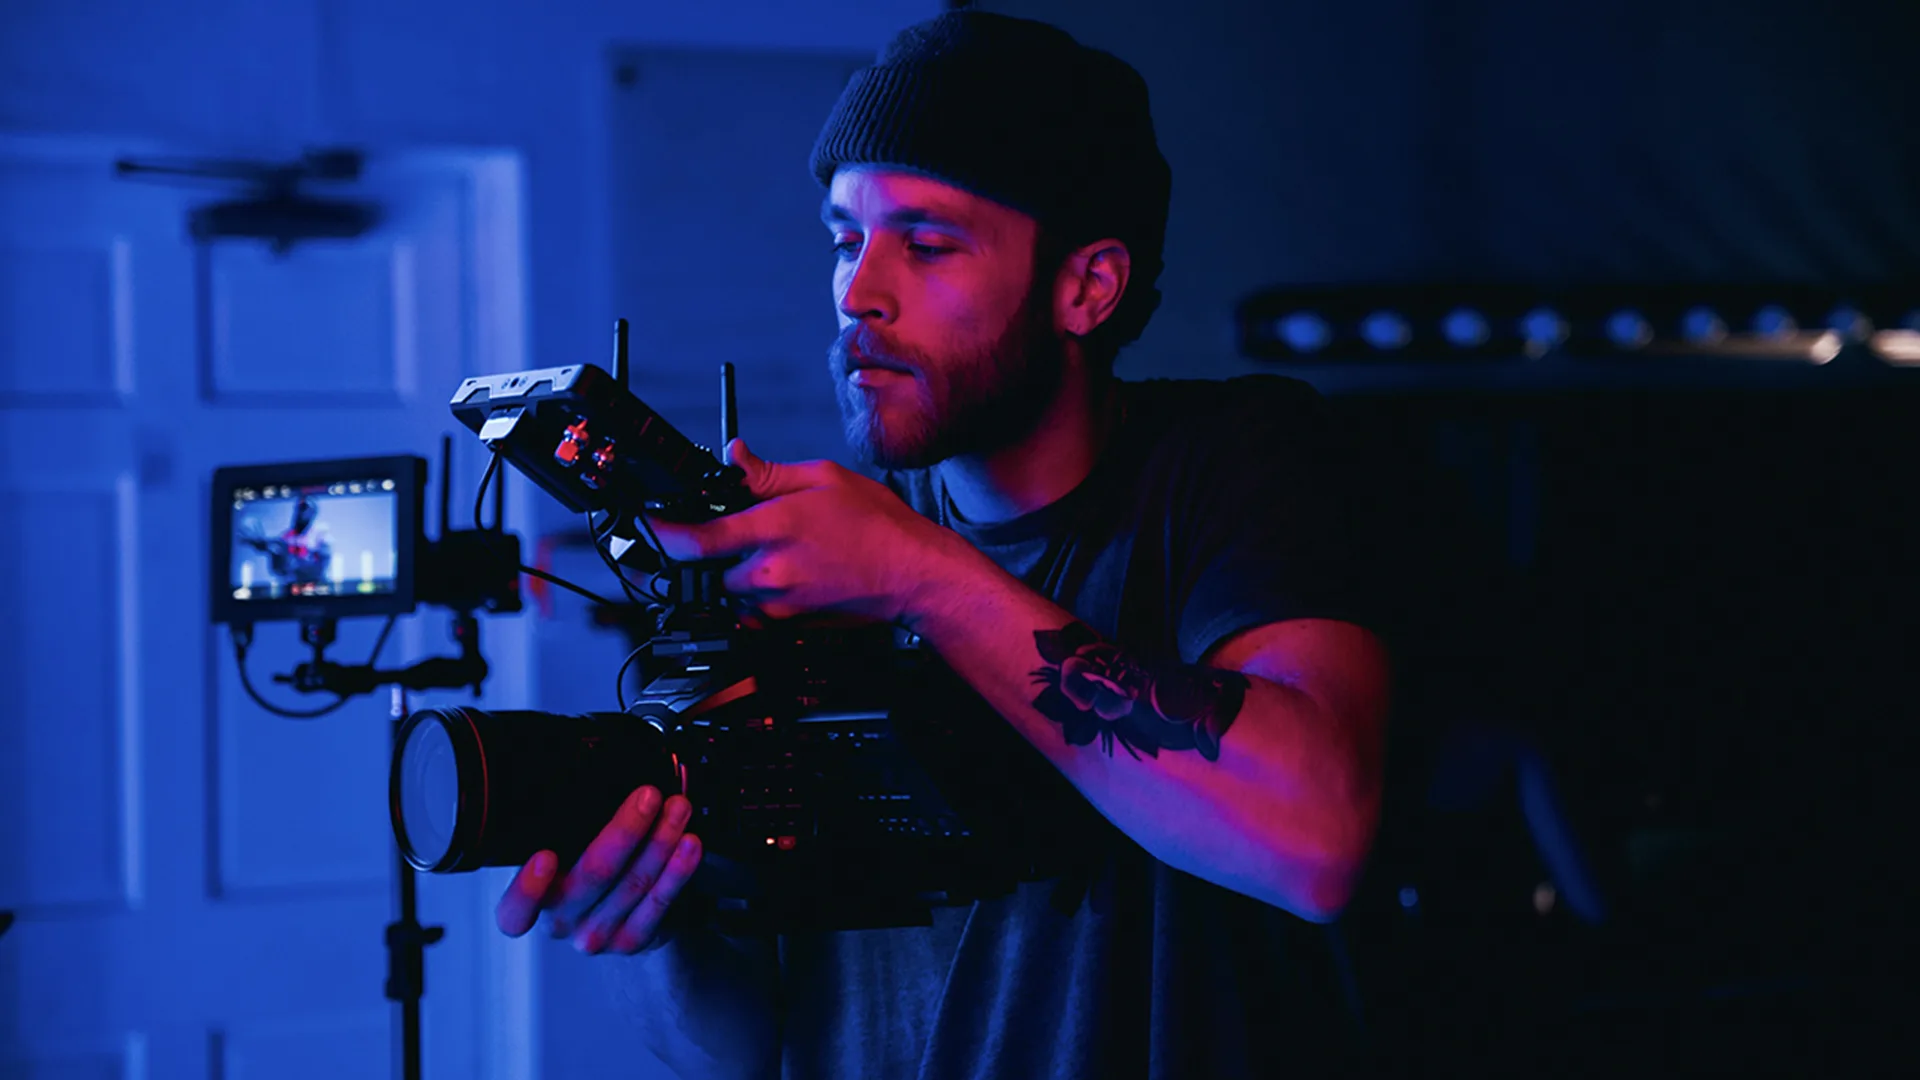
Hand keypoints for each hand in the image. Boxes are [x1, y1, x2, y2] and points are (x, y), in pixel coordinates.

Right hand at [494, 785, 702, 955]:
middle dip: (625, 831)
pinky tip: (688, 845)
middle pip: (592, 878)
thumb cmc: (587, 870)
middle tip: (648, 797)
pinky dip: (677, 870)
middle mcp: (562, 921)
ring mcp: (597, 935)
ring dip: (661, 841)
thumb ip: (571, 826)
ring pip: (633, 885)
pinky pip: (659, 903)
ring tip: (677, 809)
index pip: (515, 911)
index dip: (527, 888)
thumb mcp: (568, 845)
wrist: (620, 914)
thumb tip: (595, 771)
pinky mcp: (632, 941)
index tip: (545, 856)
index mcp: (536, 898)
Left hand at [645, 439, 966, 624]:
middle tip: (746, 528)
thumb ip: (769, 473)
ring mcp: (778, 603)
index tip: (648, 523)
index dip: (661, 532)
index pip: (696, 538)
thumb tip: (732, 456)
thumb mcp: (824, 478)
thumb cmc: (878, 525)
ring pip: (729, 588)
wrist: (913, 576)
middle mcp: (770, 570)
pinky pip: (752, 611)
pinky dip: (756, 595)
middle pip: (708, 565)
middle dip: (715, 547)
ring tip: (777, 549)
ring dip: (737, 570)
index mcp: (774, 527)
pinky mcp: (788, 624)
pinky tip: (787, 574)